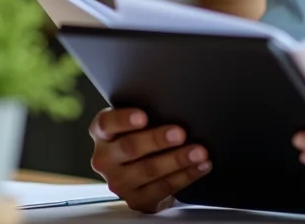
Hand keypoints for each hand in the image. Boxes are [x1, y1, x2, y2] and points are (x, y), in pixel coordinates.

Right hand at [88, 107, 211, 212]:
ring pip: (148, 170)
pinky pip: (162, 188)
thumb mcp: (137, 123)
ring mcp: (119, 182)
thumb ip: (148, 113)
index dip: (123, 120)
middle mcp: (105, 159)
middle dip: (157, 140)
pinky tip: (200, 166)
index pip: (106, 123)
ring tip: (199, 152)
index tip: (143, 116)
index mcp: (103, 134)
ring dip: (177, 160)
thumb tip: (176, 105)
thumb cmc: (142, 138)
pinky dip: (186, 176)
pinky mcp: (136, 199)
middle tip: (180, 133)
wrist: (141, 174)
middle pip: (129, 147)